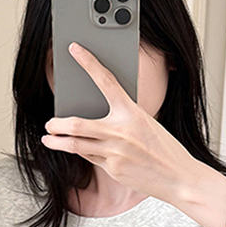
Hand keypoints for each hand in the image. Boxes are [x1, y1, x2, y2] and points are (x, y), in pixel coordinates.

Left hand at [41, 42, 199, 204]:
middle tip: (49, 123)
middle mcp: (120, 131)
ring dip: (57, 142)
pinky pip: (90, 158)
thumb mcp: (146, 124)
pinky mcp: (112, 169)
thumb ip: (123, 118)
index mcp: (132, 112)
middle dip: (57, 124)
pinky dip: (82, 153)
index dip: (88, 62)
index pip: (106, 80)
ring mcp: (114, 152)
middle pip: (77, 124)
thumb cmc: (164, 149)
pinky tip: (77, 151)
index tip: (74, 49)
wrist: (178, 177)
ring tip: (48, 140)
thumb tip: (99, 116)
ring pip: (76, 145)